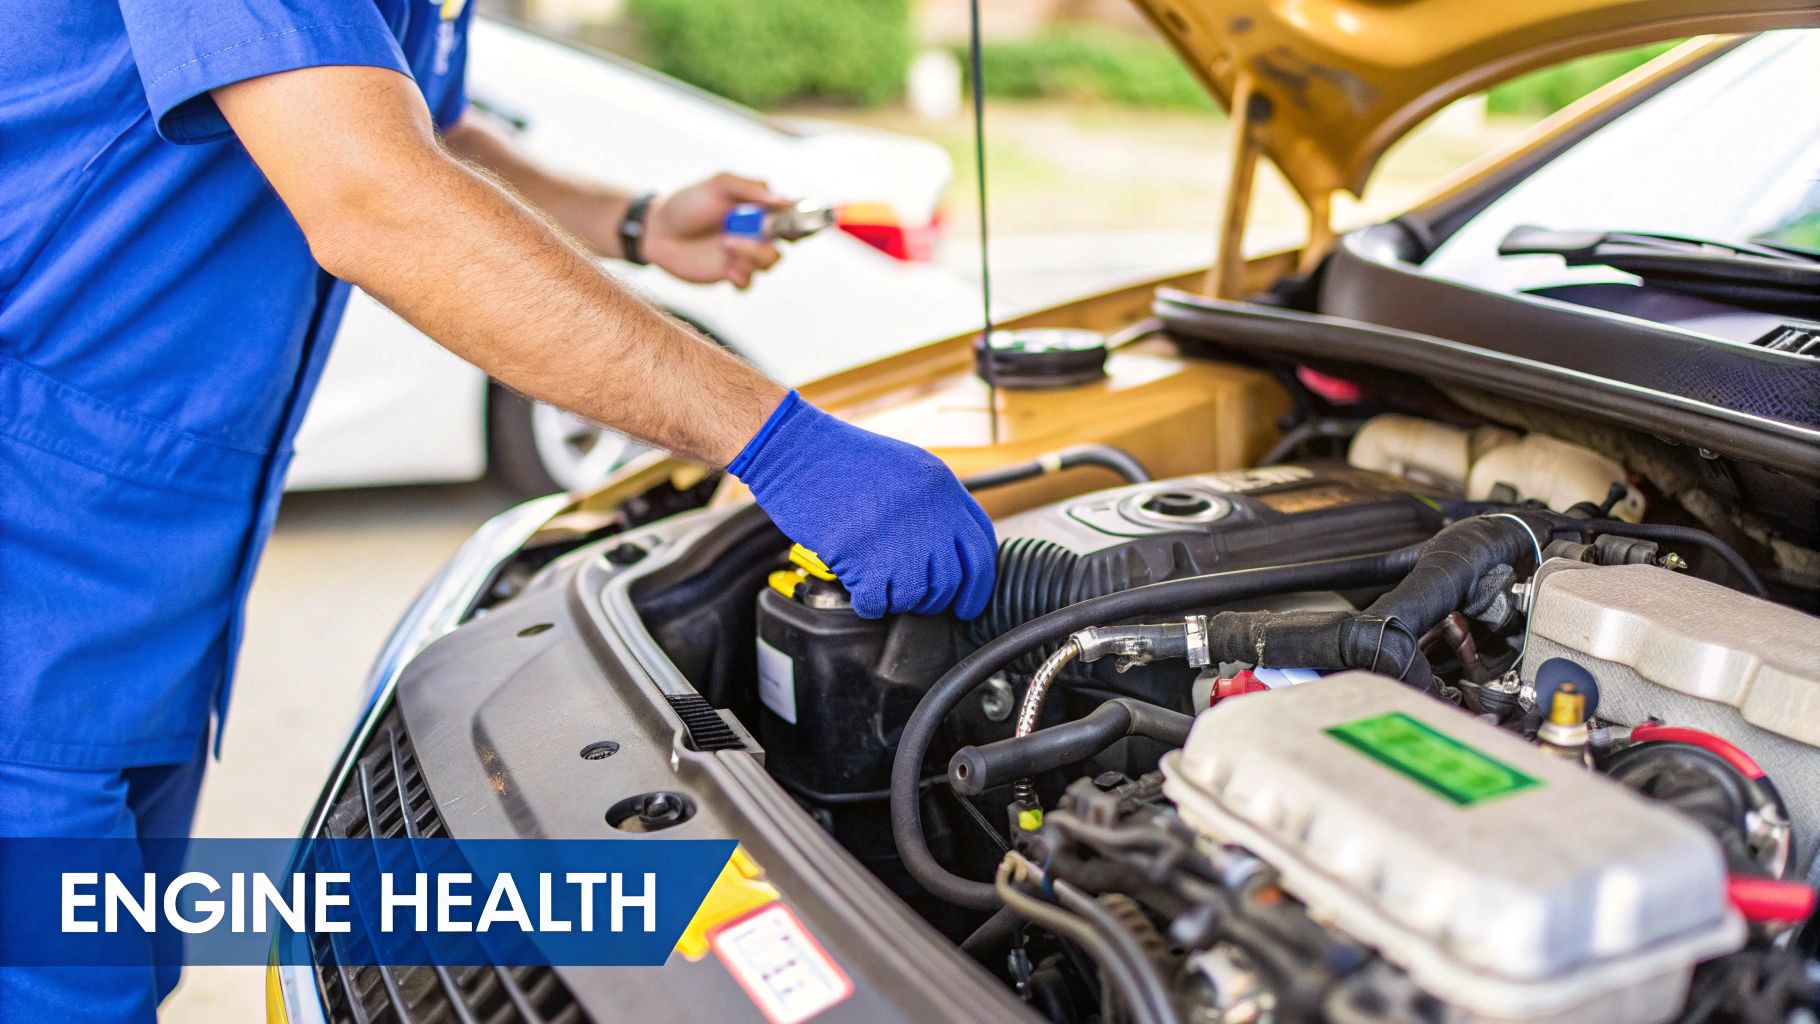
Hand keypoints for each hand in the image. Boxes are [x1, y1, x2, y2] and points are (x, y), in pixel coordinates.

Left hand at [645, 173, 791, 287]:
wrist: (657, 232)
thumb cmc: (687, 203)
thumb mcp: (718, 185)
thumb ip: (751, 189)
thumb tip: (784, 200)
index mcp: (757, 207)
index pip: (791, 212)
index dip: (803, 217)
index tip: (797, 220)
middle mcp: (755, 230)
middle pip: (787, 240)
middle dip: (772, 237)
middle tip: (754, 232)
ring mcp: (744, 254)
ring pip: (770, 262)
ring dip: (753, 254)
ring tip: (727, 244)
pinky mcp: (730, 274)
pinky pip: (749, 283)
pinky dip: (742, 277)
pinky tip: (727, 269)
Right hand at [728, 392, 997, 618]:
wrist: (795, 450)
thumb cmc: (840, 459)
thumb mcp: (904, 467)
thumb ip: (933, 504)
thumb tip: (950, 550)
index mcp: (942, 487)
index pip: (980, 547)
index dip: (978, 584)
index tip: (969, 603)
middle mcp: (929, 513)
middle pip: (951, 581)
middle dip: (935, 599)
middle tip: (916, 598)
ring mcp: (898, 537)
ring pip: (915, 597)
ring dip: (897, 599)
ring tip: (877, 579)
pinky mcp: (864, 559)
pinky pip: (878, 604)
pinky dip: (868, 603)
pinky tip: (857, 585)